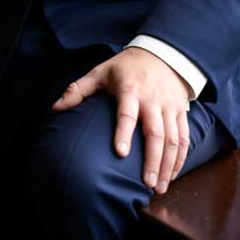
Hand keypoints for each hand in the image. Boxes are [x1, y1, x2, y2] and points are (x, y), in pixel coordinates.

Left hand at [51, 46, 190, 194]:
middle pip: (156, 132)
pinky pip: (184, 137)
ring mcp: (169, 106)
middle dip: (152, 160)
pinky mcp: (180, 111)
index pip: (128, 112)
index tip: (120, 153)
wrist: (162, 52)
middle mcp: (153, 99)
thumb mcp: (101, 72)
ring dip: (168, 164)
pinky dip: (180, 158)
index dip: (124, 132)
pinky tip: (172, 174)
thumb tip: (56, 107)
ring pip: (173, 138)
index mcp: (131, 89)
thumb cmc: (126, 66)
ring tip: (159, 187)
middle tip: (147, 184)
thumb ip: (79, 89)